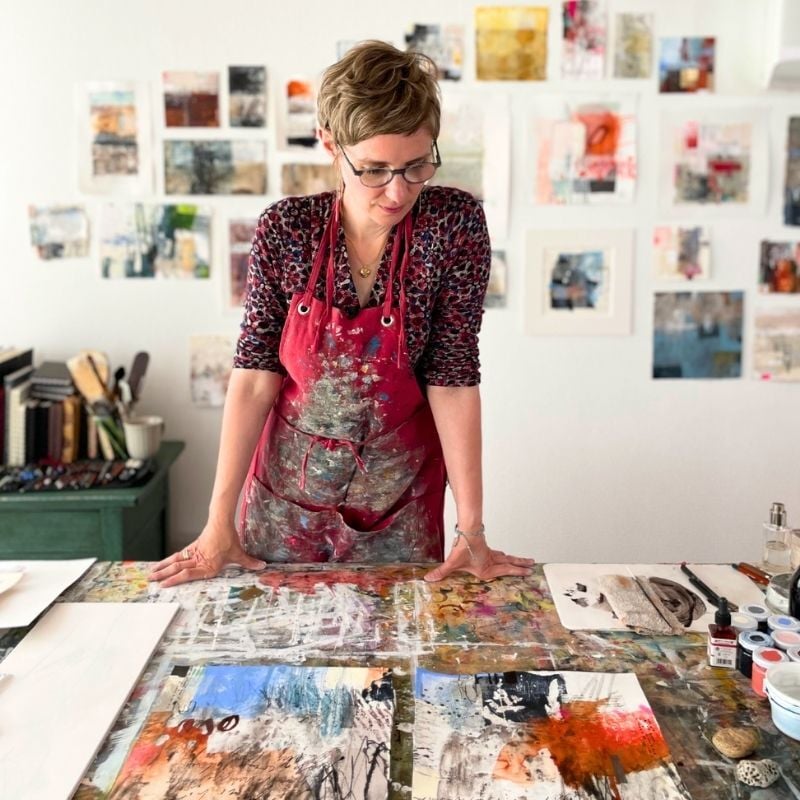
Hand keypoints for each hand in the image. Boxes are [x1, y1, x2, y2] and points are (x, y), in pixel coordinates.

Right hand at [148, 519, 265, 586]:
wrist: (221, 522)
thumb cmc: (229, 539)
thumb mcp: (239, 553)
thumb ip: (249, 562)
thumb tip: (262, 566)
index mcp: (207, 565)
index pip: (188, 574)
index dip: (175, 580)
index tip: (164, 585)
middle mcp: (198, 560)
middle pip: (177, 568)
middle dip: (164, 575)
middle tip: (151, 581)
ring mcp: (193, 553)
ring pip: (175, 562)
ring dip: (163, 568)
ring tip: (151, 574)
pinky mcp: (192, 547)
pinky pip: (179, 555)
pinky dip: (169, 560)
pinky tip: (163, 565)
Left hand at [424, 531, 534, 581]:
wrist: (466, 531)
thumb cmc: (462, 548)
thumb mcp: (452, 562)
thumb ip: (441, 572)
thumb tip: (428, 579)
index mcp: (487, 569)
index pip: (505, 572)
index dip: (516, 572)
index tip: (528, 573)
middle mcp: (491, 562)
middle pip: (509, 564)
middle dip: (521, 567)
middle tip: (532, 568)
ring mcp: (490, 555)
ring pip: (506, 559)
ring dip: (515, 561)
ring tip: (526, 562)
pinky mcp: (486, 549)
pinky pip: (499, 554)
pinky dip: (505, 556)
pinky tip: (504, 556)